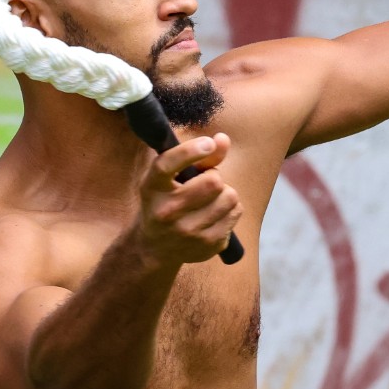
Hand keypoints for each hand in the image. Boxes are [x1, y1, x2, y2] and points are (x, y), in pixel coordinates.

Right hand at [133, 133, 241, 265]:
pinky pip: (236, 212)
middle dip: (214, 177)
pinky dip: (230, 209)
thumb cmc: (166, 202)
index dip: (189, 151)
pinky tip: (214, 214)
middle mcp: (167, 212)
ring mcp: (188, 232)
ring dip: (225, 193)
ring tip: (210, 199)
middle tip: (205, 183)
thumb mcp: (170, 179)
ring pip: (230, 196)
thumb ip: (197, 157)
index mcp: (152, 188)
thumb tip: (223, 139)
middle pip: (214, 181)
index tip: (208, 143)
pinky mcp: (207, 245)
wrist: (153, 249)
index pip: (166, 165)